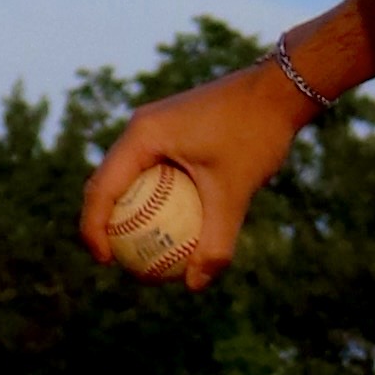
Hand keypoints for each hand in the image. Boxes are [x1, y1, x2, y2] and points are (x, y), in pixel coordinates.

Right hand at [79, 54, 311, 290]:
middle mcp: (141, 127)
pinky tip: (172, 227)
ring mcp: (155, 126)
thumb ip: (216, 241)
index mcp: (142, 135)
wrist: (280, 89)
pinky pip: (151, 169)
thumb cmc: (255, 133)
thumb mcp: (235, 192)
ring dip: (128, 212)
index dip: (93, 230)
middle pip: (107, 182)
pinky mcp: (172, 129)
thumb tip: (195, 286)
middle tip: (119, 262)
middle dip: (105, 225)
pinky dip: (153, 199)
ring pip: (128, 176)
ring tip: (141, 250)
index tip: (107, 263)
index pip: (101, 188)